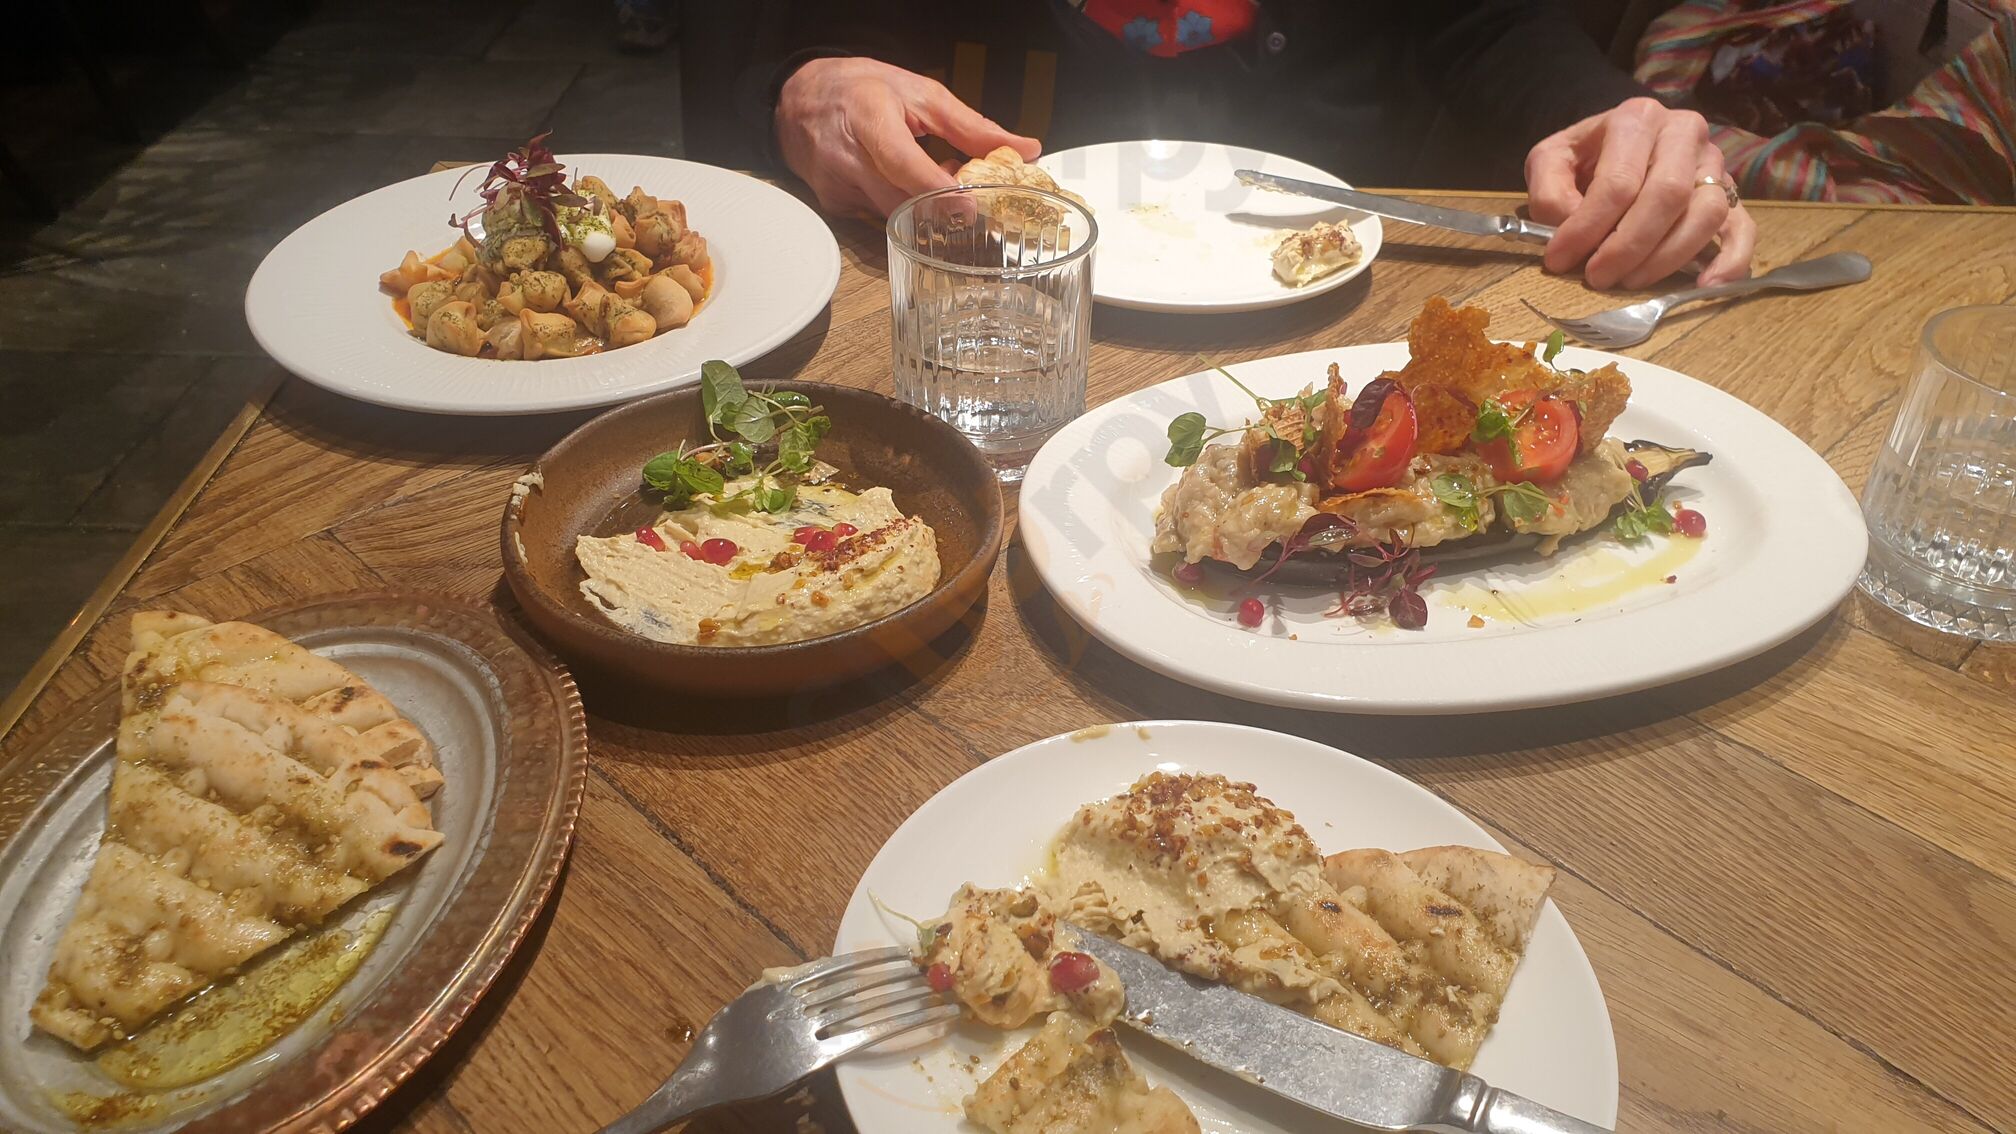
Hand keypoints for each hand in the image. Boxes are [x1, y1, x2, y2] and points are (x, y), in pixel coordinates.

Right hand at [775, 57, 1039, 216]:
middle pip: (901, 200)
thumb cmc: (861, 90)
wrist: (798, 99)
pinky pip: (879, 217)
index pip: (902, 162)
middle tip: (970, 199)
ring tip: (938, 179)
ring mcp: (837, 186)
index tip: (968, 206)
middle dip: (942, 206)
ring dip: (925, 206)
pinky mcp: (835, 205)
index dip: (936, 189)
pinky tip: (907, 185)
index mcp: (868, 117)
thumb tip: (1025, 149)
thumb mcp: (920, 92)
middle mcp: (846, 157)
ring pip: (894, 215)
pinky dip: (902, 207)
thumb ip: (973, 126)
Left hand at [1525, 97, 1756, 288]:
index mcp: (1637, 119)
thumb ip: (1549, 190)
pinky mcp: (1731, 194)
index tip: (1560, 260)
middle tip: (1597, 277)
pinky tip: (1705, 286)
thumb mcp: (1551, 160)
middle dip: (1628, 246)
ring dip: (1667, 258)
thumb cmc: (1584, 156)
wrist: (1618, 141)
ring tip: (1630, 282)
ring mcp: (1713, 164)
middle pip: (1667, 196)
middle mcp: (1684, 134)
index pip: (1618, 182)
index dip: (1587, 228)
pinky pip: (1742, 228)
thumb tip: (1569, 227)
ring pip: (1706, 213)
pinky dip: (1730, 261)